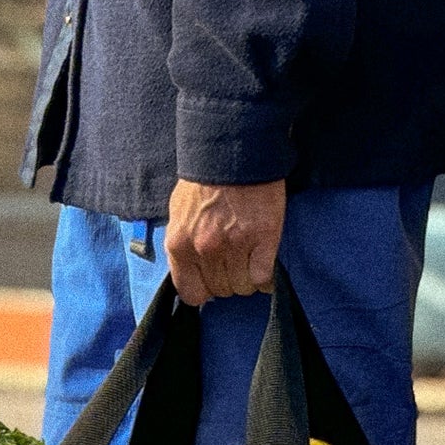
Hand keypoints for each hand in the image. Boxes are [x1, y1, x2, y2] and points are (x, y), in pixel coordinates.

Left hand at [165, 178, 286, 307]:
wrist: (234, 152)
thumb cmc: (205, 181)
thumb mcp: (178, 214)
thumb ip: (182, 245)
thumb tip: (190, 271)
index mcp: (180, 245)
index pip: (191, 293)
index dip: (204, 290)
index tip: (212, 281)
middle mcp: (205, 249)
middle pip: (221, 290)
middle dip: (228, 279)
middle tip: (234, 261)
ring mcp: (235, 245)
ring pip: (243, 287)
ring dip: (248, 278)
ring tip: (250, 258)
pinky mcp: (264, 238)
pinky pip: (263, 277)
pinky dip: (266, 276)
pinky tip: (264, 262)